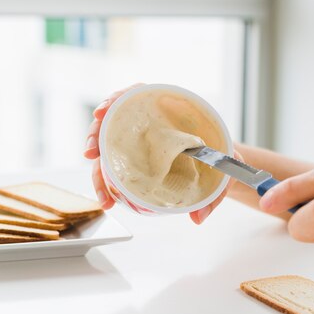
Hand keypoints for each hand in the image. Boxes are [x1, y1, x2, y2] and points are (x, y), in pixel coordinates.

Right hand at [84, 83, 238, 223]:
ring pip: (109, 147)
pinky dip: (106, 181)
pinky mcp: (135, 159)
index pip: (135, 95)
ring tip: (102, 193)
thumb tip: (198, 218)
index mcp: (168, 112)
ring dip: (98, 167)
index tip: (102, 111)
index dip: (116, 99)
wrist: (221, 166)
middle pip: (114, 121)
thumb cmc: (221, 159)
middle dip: (96, 134)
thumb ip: (215, 193)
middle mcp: (149, 125)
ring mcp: (139, 142)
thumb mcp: (222, 171)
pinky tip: (107, 197)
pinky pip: (115, 165)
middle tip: (91, 153)